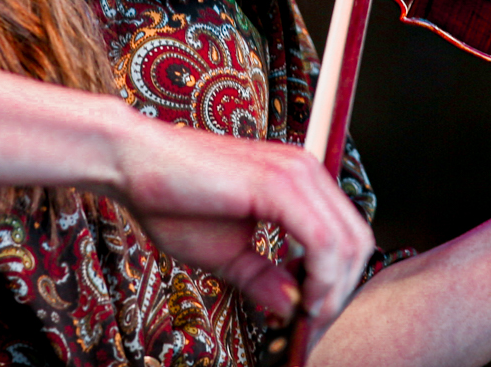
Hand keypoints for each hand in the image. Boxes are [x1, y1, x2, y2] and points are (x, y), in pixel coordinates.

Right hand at [106, 116, 375, 327]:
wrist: (133, 164)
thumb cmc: (173, 201)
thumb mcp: (228, 255)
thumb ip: (265, 279)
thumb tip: (294, 309)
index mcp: (298, 183)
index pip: (345, 237)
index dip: (338, 286)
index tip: (313, 321)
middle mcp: (305, 171)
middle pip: (357, 242)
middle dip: (340, 293)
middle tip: (311, 327)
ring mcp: (295, 173)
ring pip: (346, 244)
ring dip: (331, 292)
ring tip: (304, 319)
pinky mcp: (278, 183)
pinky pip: (322, 240)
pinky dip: (320, 278)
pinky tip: (299, 300)